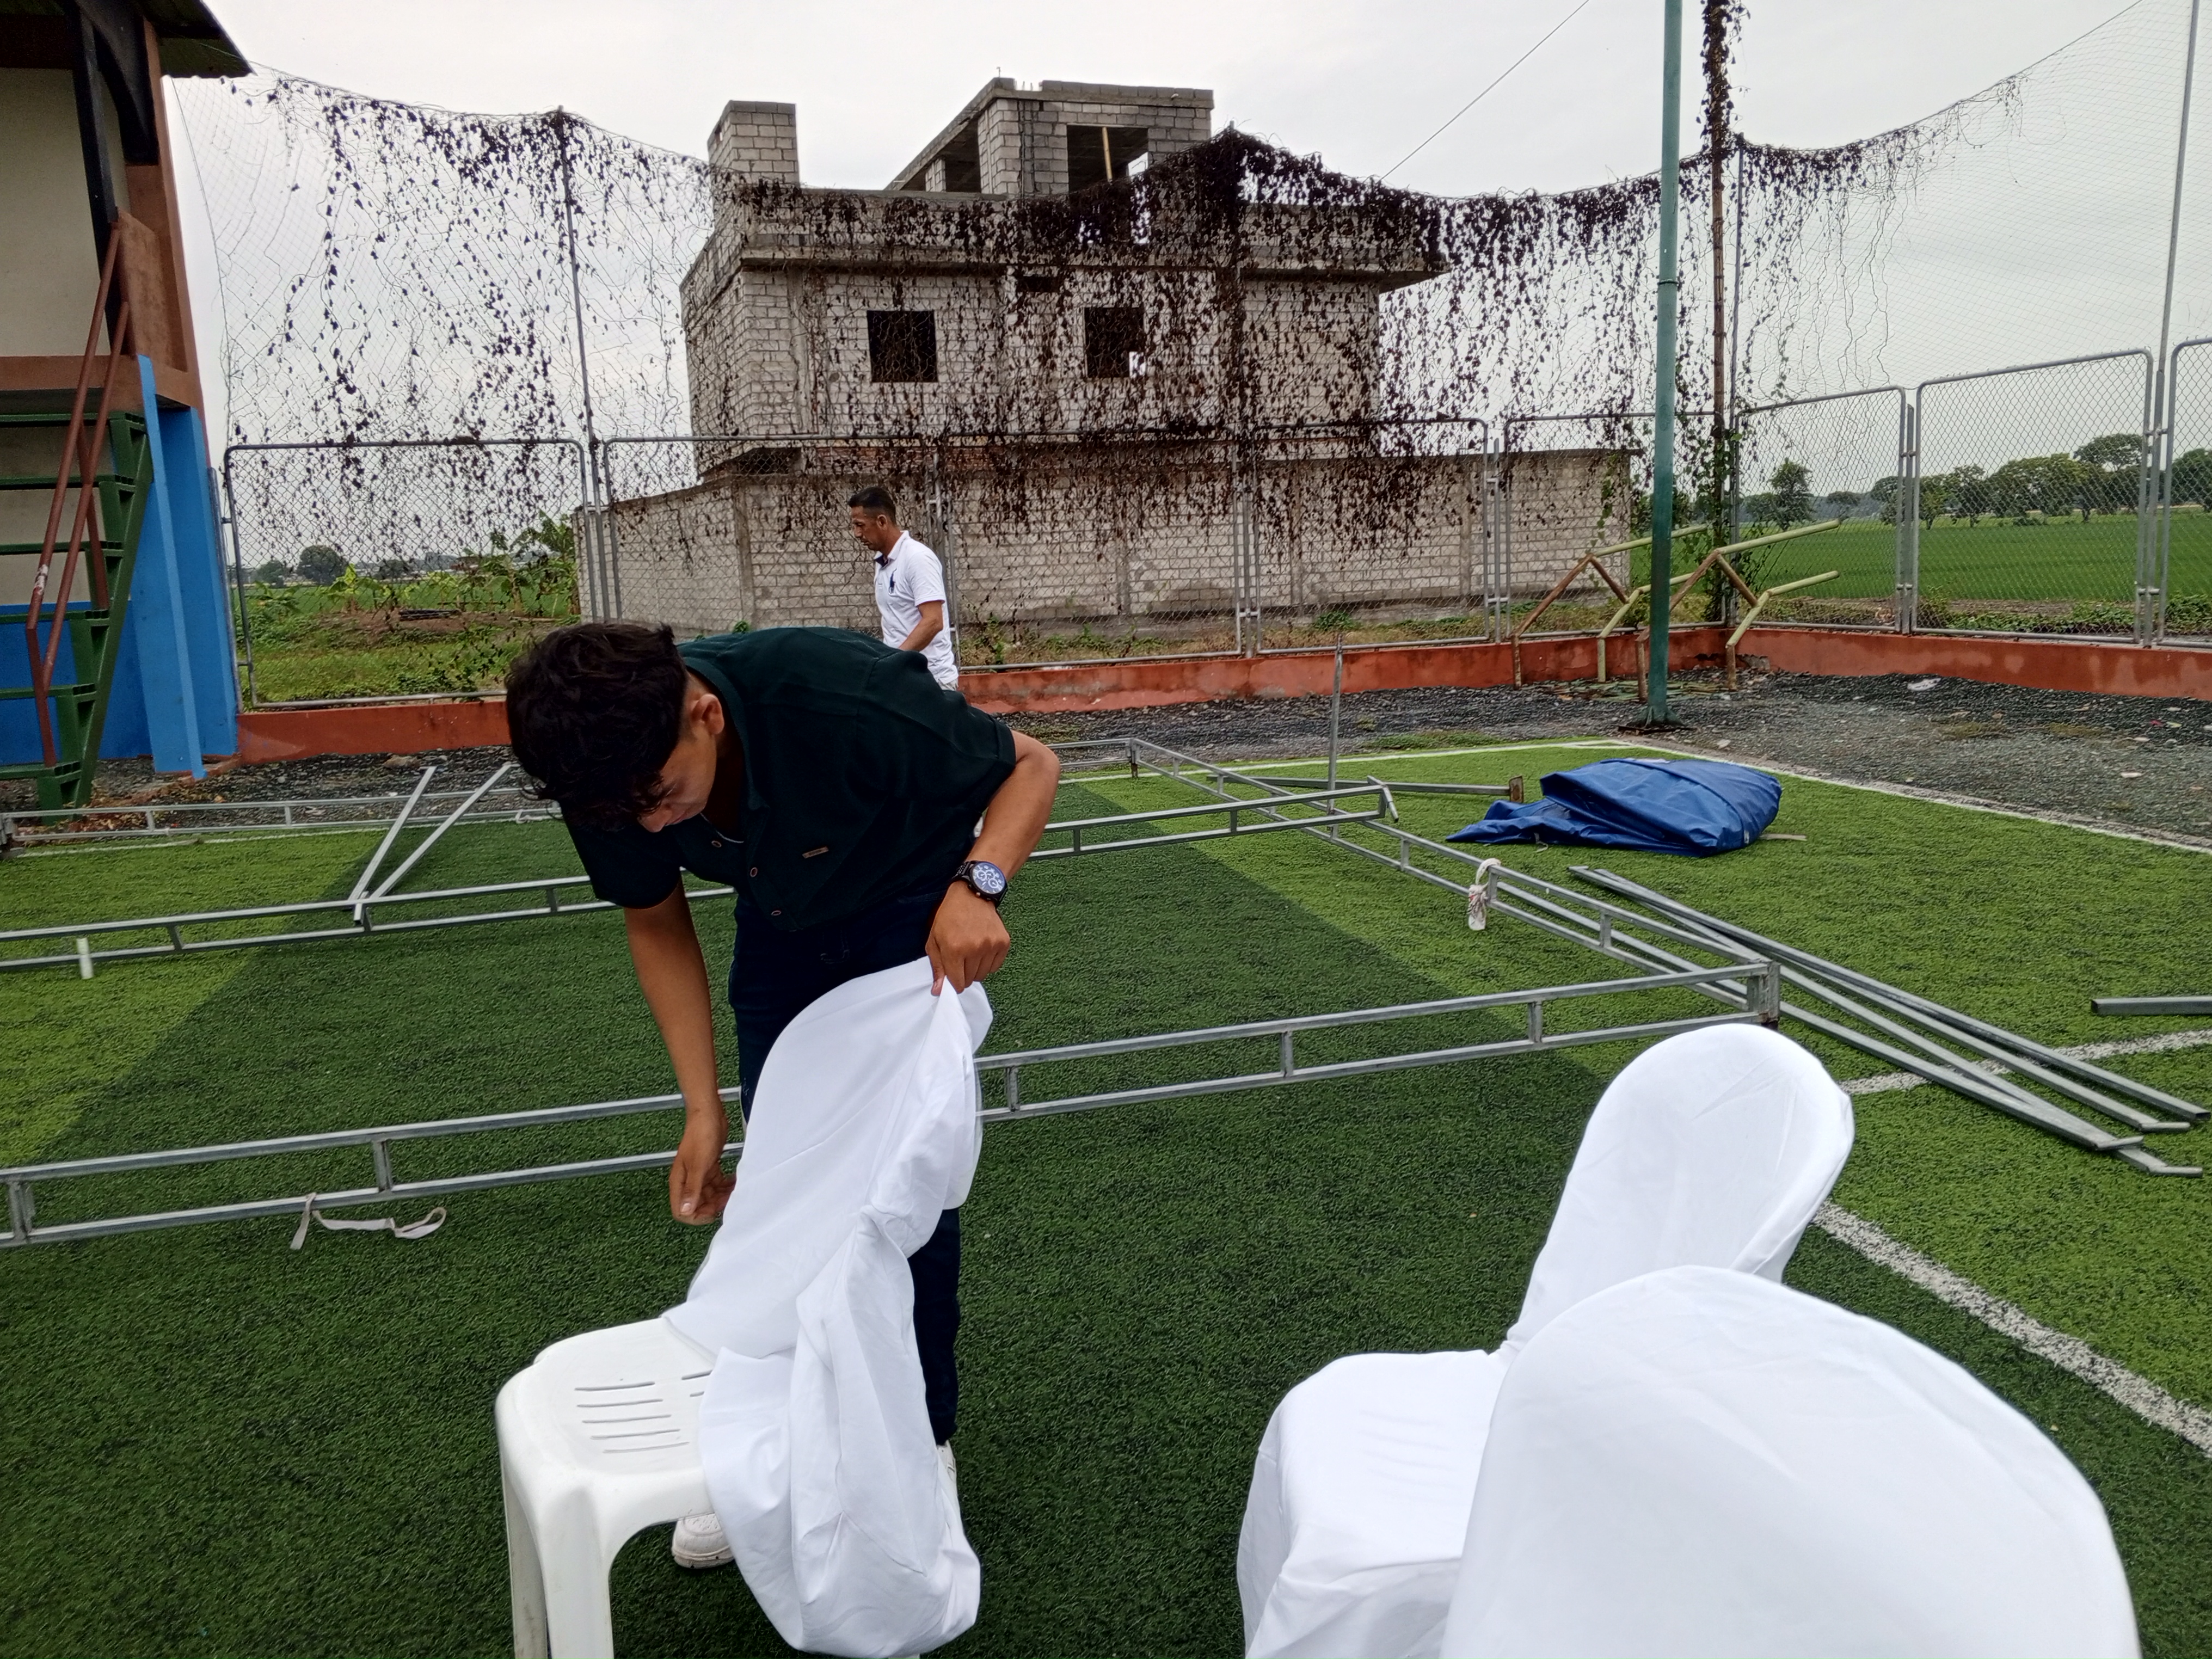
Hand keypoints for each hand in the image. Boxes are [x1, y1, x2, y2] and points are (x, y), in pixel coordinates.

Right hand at [669, 1105, 734, 1223]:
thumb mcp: (698, 1165)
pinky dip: (725, 1186)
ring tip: (734, 1192)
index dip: (696, 1216)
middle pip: (697, 1205)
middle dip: (712, 1207)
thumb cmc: (701, 1136)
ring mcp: (699, 1174)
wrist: (709, 1115)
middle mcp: (687, 1180)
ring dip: (721, 1197)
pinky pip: (717, 1184)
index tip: (712, 1213)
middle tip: (728, 1202)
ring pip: (709, 1195)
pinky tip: (734, 1183)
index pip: (680, 1211)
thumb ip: (692, 1188)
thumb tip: (685, 1210)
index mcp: (679, 1181)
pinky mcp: (709, 1167)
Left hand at [927, 883, 1009, 993]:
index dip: (954, 983)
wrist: (972, 895)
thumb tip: (938, 991)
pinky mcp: (1003, 942)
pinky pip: (995, 966)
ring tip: (971, 952)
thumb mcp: (934, 940)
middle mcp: (974, 949)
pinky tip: (982, 949)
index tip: (953, 976)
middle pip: (970, 980)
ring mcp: (991, 945)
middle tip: (961, 959)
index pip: (957, 983)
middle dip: (964, 974)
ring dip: (976, 969)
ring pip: (983, 974)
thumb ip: (937, 967)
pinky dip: (988, 963)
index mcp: (954, 949)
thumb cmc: (949, 917)